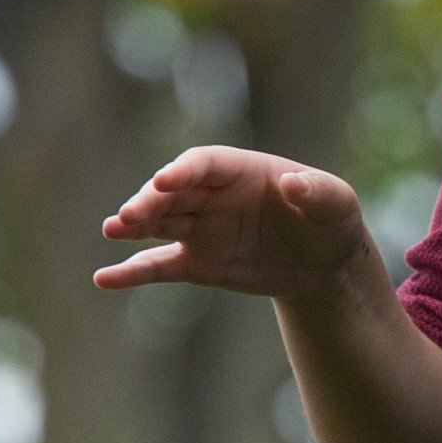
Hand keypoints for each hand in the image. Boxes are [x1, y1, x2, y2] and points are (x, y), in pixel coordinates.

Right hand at [94, 146, 368, 301]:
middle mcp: (213, 196)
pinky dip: (132, 272)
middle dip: (149, 202)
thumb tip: (294, 182)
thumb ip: (317, 191)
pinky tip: (104, 279)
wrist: (325, 264)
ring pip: (159, 224)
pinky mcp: (197, 264)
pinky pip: (158, 266)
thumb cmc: (331, 220)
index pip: (203, 164)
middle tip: (127, 216)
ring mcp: (201, 229)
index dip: (183, 171)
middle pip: (172, 193)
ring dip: (134, 226)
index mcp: (241, 170)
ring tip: (112, 229)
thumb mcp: (337, 203)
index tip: (163, 181)